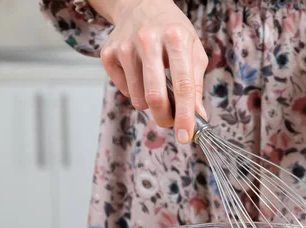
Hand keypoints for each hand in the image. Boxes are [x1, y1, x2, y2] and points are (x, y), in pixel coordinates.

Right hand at [97, 0, 207, 142]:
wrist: (141, 5)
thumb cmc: (174, 32)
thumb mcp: (194, 51)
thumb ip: (196, 85)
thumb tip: (198, 117)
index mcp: (175, 38)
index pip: (182, 85)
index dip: (185, 115)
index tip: (186, 136)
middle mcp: (148, 40)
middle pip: (155, 96)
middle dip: (164, 118)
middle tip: (170, 121)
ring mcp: (124, 47)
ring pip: (138, 98)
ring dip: (150, 103)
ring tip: (156, 84)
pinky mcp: (108, 54)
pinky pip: (125, 90)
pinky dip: (135, 91)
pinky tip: (140, 73)